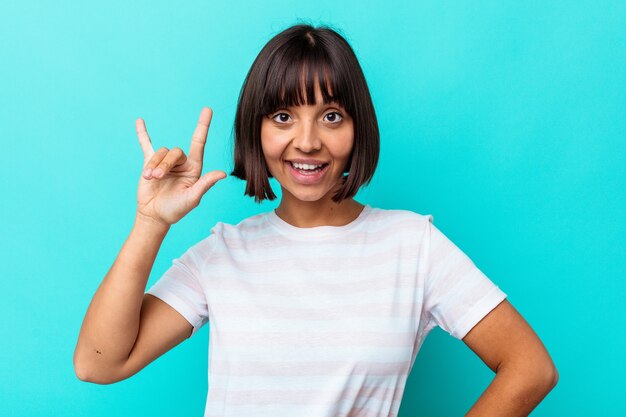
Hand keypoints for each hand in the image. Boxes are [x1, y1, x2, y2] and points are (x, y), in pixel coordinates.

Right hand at [134, 107, 226, 225]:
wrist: (155, 215)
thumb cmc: (176, 209)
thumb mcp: (192, 198)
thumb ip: (205, 184)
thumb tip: (222, 174)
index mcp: (194, 169)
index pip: (199, 143)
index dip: (203, 126)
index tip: (208, 109)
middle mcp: (182, 163)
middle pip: (174, 152)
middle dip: (164, 164)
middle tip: (156, 177)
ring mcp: (165, 163)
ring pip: (160, 152)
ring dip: (154, 165)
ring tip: (150, 178)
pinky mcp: (150, 164)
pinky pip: (147, 146)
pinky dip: (143, 135)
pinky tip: (139, 122)